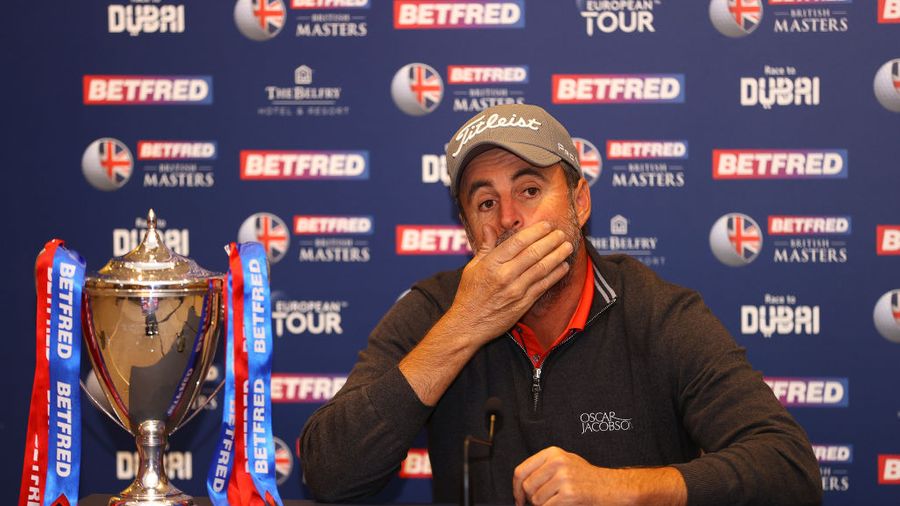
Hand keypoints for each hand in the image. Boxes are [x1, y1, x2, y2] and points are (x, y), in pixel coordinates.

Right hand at [449, 221, 572, 343]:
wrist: (468, 325)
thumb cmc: (469, 295)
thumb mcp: (472, 267)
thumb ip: (485, 247)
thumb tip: (489, 227)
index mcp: (491, 263)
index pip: (518, 242)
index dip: (535, 231)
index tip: (547, 225)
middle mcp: (505, 275)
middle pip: (533, 253)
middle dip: (551, 241)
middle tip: (562, 233)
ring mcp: (516, 290)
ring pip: (542, 268)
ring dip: (557, 256)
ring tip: (568, 246)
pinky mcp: (523, 304)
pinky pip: (543, 286)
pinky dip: (555, 275)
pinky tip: (563, 267)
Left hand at [513, 446, 608, 505]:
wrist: (611, 487)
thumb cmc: (586, 478)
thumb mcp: (565, 462)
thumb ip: (543, 468)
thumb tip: (520, 485)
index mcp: (552, 453)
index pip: (521, 470)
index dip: (515, 488)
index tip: (518, 499)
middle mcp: (556, 463)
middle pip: (527, 486)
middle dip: (530, 500)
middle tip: (538, 504)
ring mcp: (563, 478)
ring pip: (536, 499)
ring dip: (543, 505)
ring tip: (555, 501)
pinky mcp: (569, 494)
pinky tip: (562, 505)